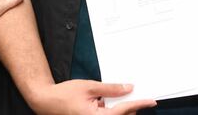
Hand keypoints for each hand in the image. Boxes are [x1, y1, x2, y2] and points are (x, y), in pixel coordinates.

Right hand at [31, 80, 155, 114]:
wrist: (46, 101)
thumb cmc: (64, 94)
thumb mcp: (89, 87)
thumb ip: (110, 89)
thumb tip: (128, 88)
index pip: (124, 111)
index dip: (139, 104)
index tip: (151, 101)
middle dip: (131, 107)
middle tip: (137, 94)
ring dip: (120, 109)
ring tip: (121, 94)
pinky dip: (111, 110)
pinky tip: (107, 100)